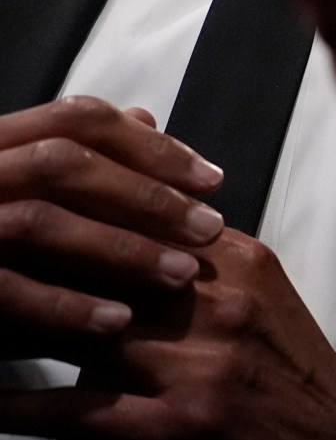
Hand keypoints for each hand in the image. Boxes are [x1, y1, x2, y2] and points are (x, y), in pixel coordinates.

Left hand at [0, 229, 335, 439]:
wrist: (335, 432)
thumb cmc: (283, 362)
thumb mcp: (253, 284)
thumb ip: (195, 243)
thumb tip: (135, 189)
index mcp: (234, 260)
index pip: (134, 219)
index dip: (65, 214)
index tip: (14, 210)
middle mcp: (217, 302)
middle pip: (101, 268)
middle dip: (30, 262)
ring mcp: (199, 363)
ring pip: (81, 332)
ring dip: (11, 327)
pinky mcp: (182, 423)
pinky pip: (80, 411)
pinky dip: (21, 406)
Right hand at [1, 101, 223, 359]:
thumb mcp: (24, 196)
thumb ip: (77, 160)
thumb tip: (148, 118)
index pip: (74, 118)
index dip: (148, 144)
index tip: (209, 178)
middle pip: (63, 162)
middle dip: (145, 193)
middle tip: (209, 228)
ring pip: (37, 221)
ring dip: (118, 248)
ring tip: (182, 274)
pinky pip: (4, 290)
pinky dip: (65, 306)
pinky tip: (119, 321)